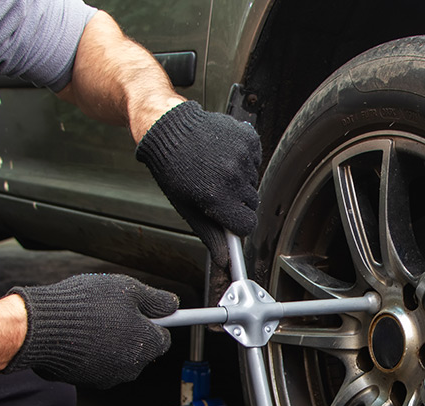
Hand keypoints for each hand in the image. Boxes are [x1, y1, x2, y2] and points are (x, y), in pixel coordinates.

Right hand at [4, 274, 177, 388]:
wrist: (41, 328)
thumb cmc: (84, 306)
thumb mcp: (128, 289)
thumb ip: (155, 299)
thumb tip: (172, 304)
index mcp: (147, 344)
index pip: (163, 337)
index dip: (152, 322)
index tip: (142, 312)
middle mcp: (132, 366)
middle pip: (141, 350)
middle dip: (130, 333)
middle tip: (110, 313)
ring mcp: (109, 377)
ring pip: (118, 358)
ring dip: (110, 344)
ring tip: (90, 324)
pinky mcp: (87, 382)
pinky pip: (97, 365)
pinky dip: (92, 354)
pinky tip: (77, 338)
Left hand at [135, 101, 260, 267]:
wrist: (168, 126)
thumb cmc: (172, 167)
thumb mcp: (186, 206)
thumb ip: (209, 234)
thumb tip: (224, 259)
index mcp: (216, 196)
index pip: (247, 225)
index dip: (236, 223)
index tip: (228, 216)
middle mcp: (232, 175)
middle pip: (252, 204)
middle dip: (237, 201)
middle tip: (215, 188)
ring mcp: (242, 154)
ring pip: (254, 182)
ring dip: (239, 180)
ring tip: (216, 168)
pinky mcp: (248, 138)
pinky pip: (255, 160)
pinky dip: (244, 160)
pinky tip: (223, 154)